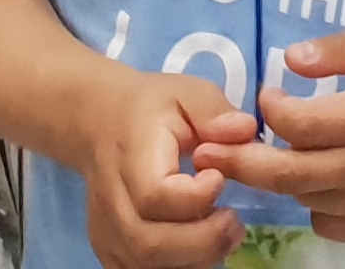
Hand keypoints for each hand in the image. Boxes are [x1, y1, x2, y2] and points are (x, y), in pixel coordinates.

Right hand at [83, 66, 256, 268]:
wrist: (100, 124)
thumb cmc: (152, 108)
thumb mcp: (187, 92)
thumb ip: (215, 112)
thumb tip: (244, 132)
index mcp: (132, 157)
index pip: (155, 196)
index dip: (194, 198)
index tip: (219, 179)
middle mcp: (112, 201)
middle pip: (148, 243)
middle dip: (202, 242)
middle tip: (234, 222)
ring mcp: (106, 230)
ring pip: (145, 265)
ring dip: (194, 259)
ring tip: (226, 233)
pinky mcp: (110, 248)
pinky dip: (177, 267)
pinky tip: (201, 246)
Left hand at [200, 26, 344, 244]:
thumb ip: (339, 48)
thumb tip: (288, 60)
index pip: (297, 125)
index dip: (270, 109)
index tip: (266, 94)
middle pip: (286, 174)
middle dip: (241, 162)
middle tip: (207, 153)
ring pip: (303, 197)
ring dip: (284, 175)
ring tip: (279, 152)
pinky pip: (325, 222)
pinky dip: (312, 203)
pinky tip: (321, 177)